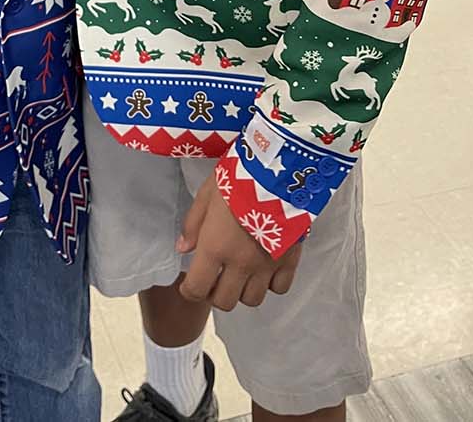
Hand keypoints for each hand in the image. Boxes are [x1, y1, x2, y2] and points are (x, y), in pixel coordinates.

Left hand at [176, 172, 303, 310]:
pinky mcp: (290, 260)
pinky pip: (279, 288)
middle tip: (214, 278)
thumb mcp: (207, 195)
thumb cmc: (238, 178)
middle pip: (225, 302)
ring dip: (242, 290)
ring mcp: (266, 265)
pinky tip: (264, 269)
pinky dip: (270, 284)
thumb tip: (183, 249)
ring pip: (252, 300)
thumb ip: (193, 224)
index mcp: (215, 247)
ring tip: (240, 273)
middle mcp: (240, 263)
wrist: (278, 170)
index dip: (189, 291)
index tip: (189, 285)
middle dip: (215, 293)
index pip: (197, 289)